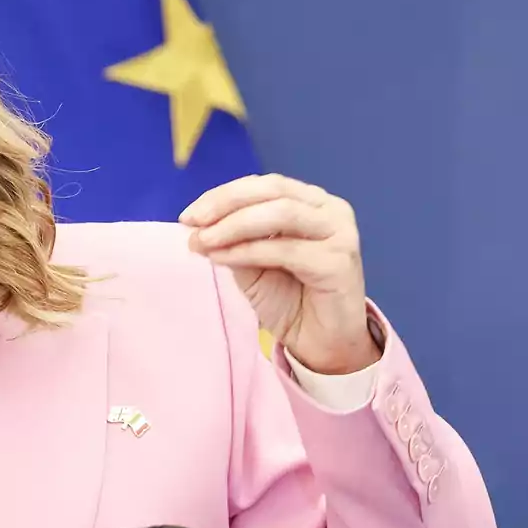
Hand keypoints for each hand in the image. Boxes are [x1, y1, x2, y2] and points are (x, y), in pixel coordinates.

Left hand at [179, 173, 378, 374]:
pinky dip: (247, 251)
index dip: (223, 194)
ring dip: (234, 225)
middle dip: (226, 203)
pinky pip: (285, 250)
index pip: (263, 185)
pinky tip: (221, 258)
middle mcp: (330, 210)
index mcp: (310, 201)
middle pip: (273, 190)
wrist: (321, 342)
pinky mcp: (339, 263)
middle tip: (192, 222)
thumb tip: (195, 225)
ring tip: (203, 241)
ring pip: (281, 213)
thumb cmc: (289, 299)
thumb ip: (231, 239)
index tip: (188, 214)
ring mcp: (339, 234)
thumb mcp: (251, 263)